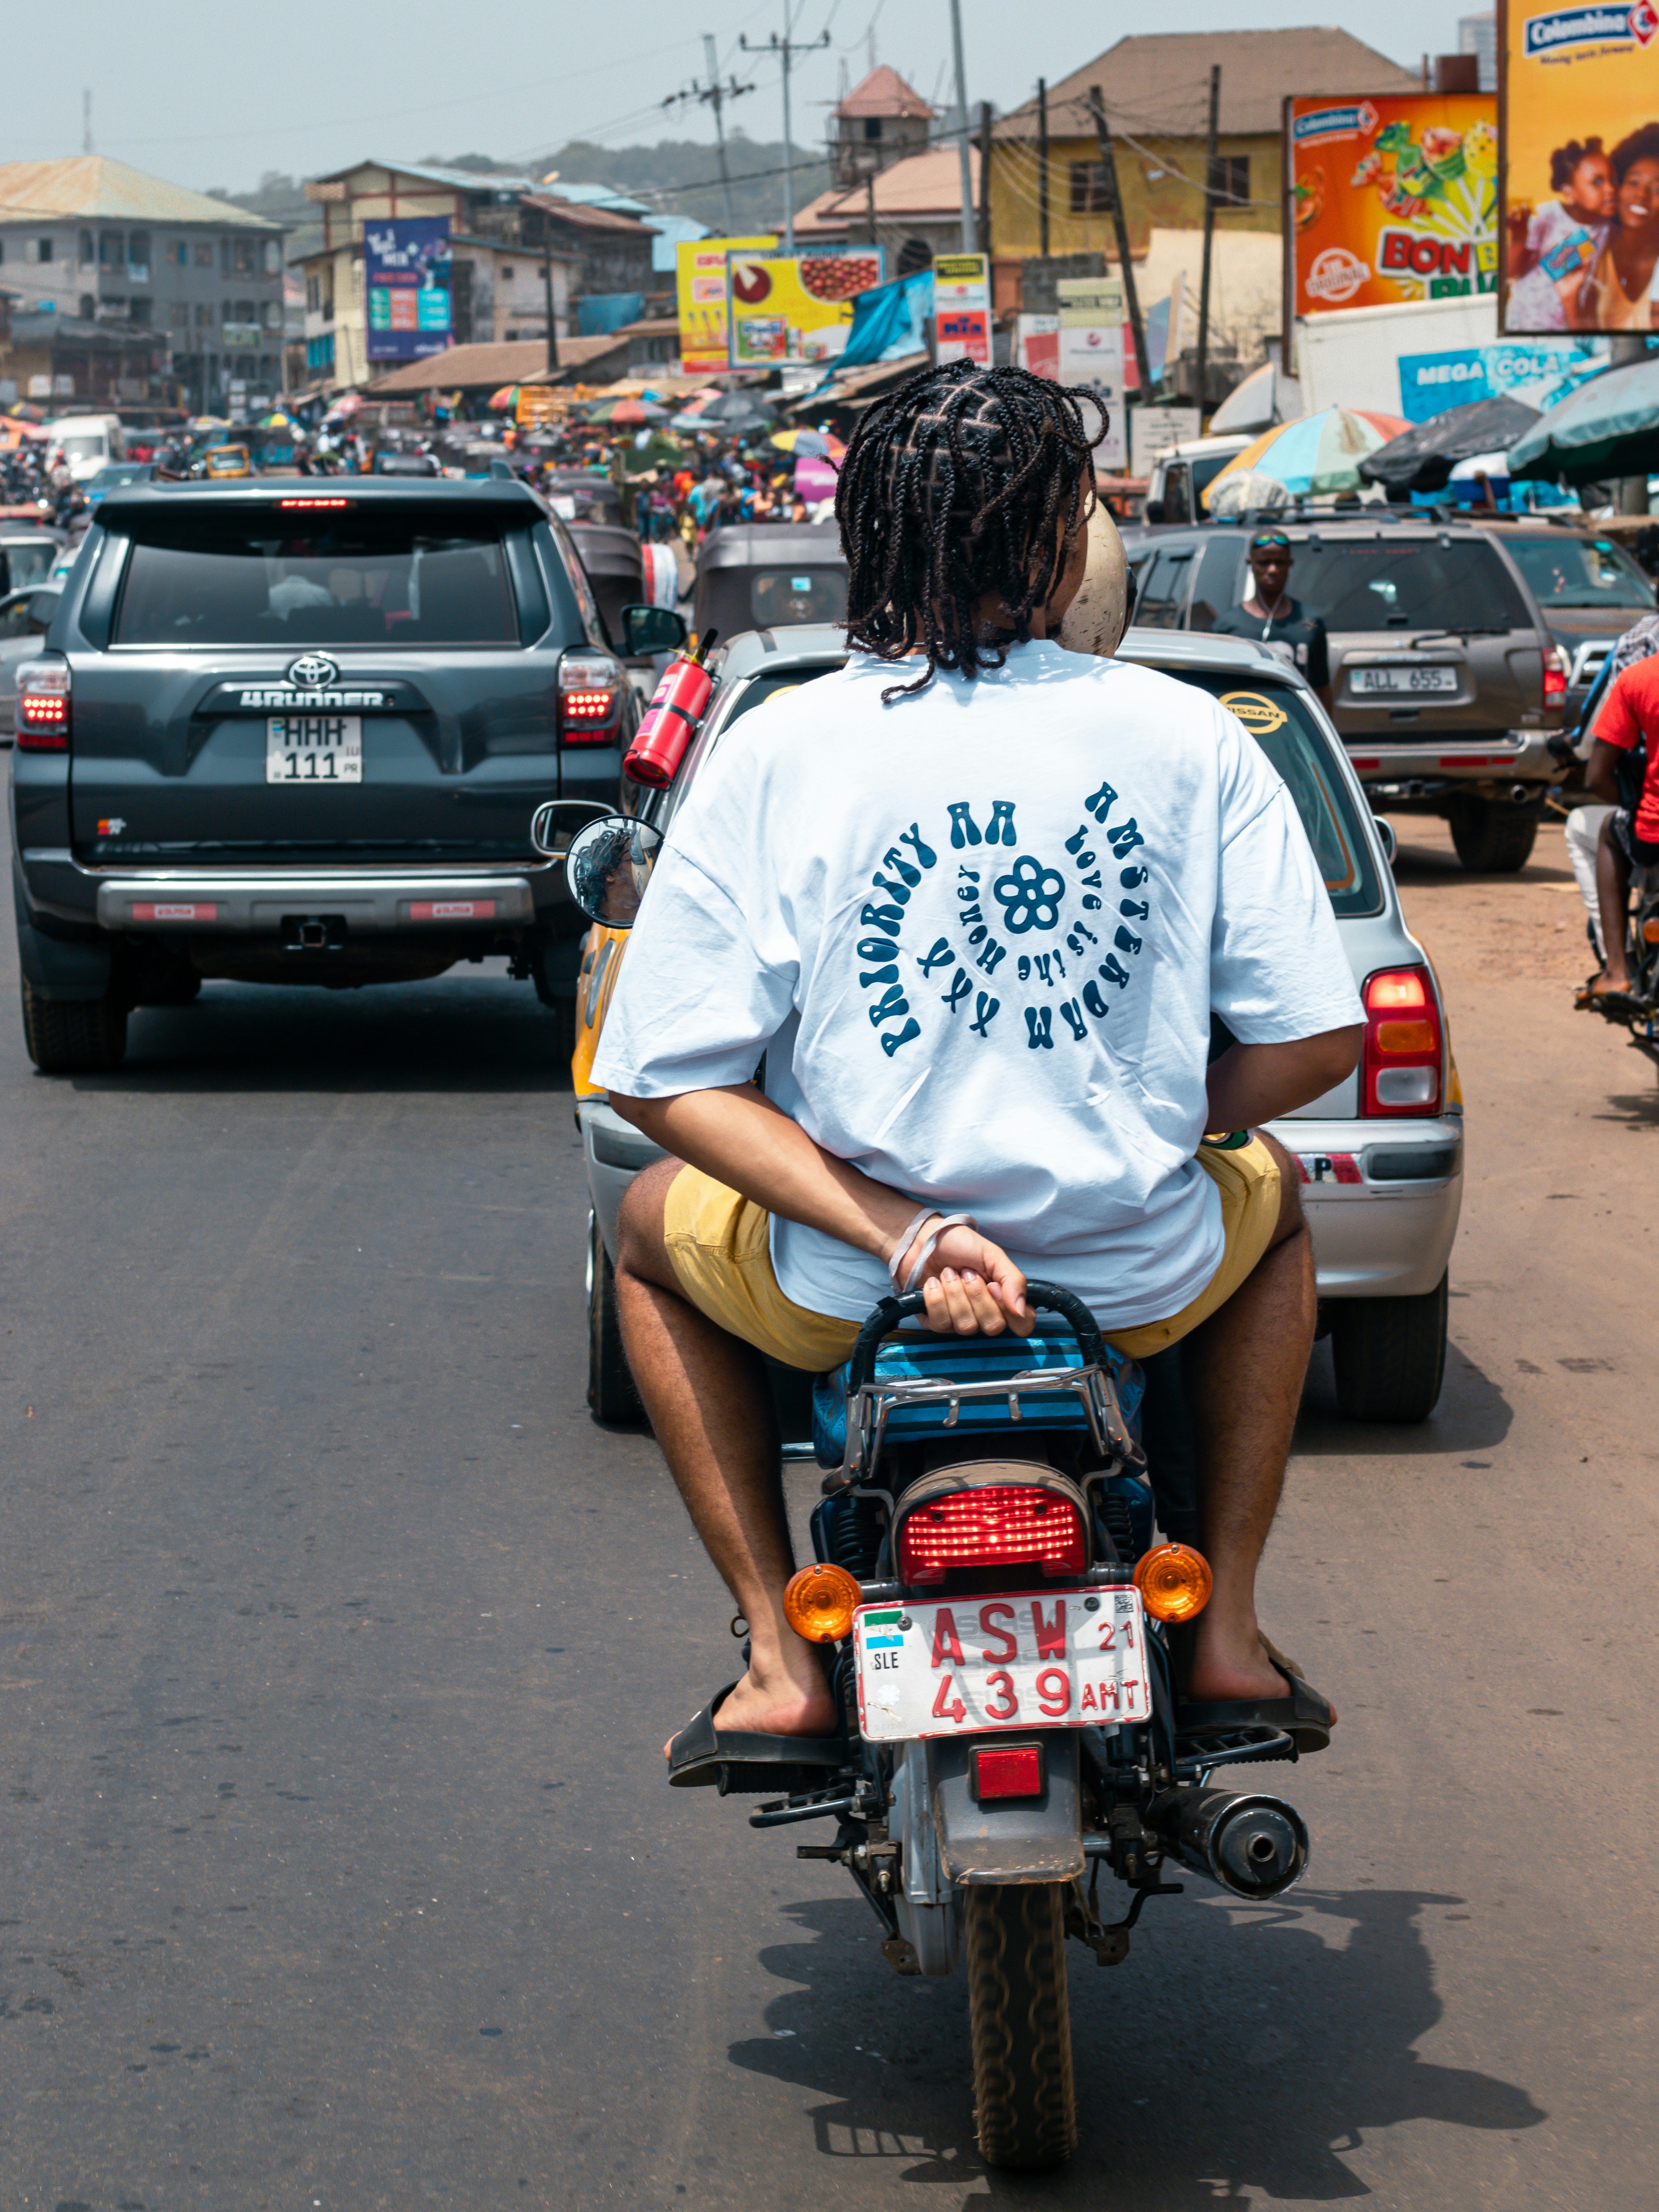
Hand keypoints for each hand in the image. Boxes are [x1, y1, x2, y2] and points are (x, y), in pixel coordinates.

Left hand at [911, 1223, 1033, 1338]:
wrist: (923, 1239)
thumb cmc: (961, 1245)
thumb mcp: (993, 1255)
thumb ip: (1013, 1280)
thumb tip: (1021, 1311)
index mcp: (1004, 1300)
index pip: (1022, 1326)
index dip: (1009, 1310)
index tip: (992, 1285)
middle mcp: (984, 1315)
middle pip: (993, 1327)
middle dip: (976, 1295)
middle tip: (966, 1272)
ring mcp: (960, 1321)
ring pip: (966, 1326)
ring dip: (955, 1294)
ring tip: (947, 1273)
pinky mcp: (936, 1322)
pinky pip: (941, 1324)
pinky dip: (936, 1299)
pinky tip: (932, 1283)